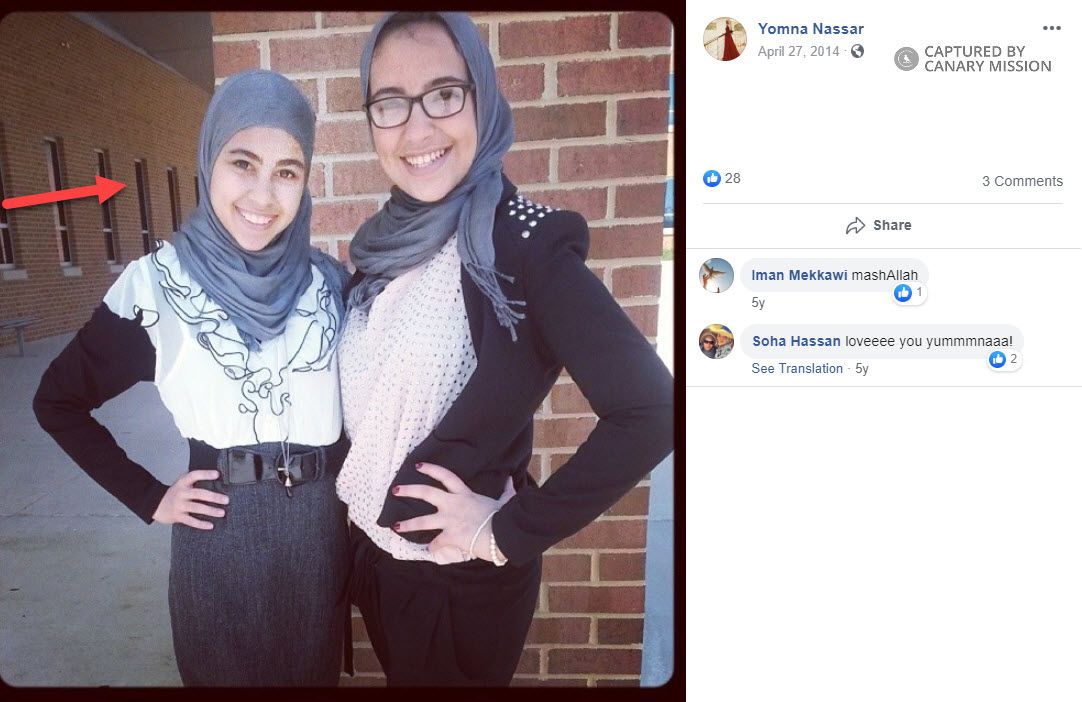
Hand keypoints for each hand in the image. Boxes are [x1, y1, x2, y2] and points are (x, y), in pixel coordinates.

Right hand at [152, 470, 228, 529]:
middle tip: (226, 500)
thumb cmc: (175, 493)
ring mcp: (179, 505)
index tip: (217, 474)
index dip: (205, 474)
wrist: (155, 504)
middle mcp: (181, 493)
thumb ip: (193, 480)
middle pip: (199, 493)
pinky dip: (201, 524)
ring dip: (210, 511)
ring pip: (197, 508)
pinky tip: (210, 525)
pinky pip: (191, 521)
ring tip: (222, 513)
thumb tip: (215, 476)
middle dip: (213, 497)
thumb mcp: (181, 483)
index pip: (194, 475)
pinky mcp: (178, 516)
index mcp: (182, 483)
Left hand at [393, 463, 513, 563]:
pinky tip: (429, 551)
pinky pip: (437, 543)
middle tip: (395, 489)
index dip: (431, 469)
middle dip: (409, 490)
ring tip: (395, 527)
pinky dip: (433, 548)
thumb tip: (512, 480)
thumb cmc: (505, 516)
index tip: (418, 465)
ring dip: (408, 524)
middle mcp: (453, 504)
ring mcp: (450, 520)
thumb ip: (507, 490)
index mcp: (465, 494)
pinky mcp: (451, 536)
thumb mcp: (505, 500)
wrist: (504, 533)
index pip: (446, 476)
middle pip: (426, 493)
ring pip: (423, 521)